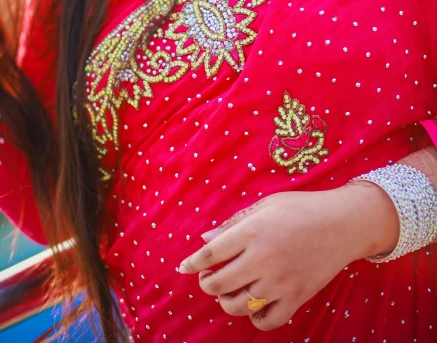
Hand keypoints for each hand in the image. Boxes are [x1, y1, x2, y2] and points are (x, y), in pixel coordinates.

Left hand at [177, 183, 398, 330]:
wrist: (343, 223)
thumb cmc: (301, 208)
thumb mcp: (265, 205)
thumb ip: (234, 223)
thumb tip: (205, 238)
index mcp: (252, 231)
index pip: (211, 254)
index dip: (192, 262)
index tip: (183, 267)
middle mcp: (263, 259)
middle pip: (219, 283)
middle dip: (207, 283)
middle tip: (208, 277)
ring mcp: (280, 282)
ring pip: (238, 305)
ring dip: (226, 301)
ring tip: (228, 291)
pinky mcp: (296, 297)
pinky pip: (266, 320)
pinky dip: (255, 318)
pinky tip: (254, 305)